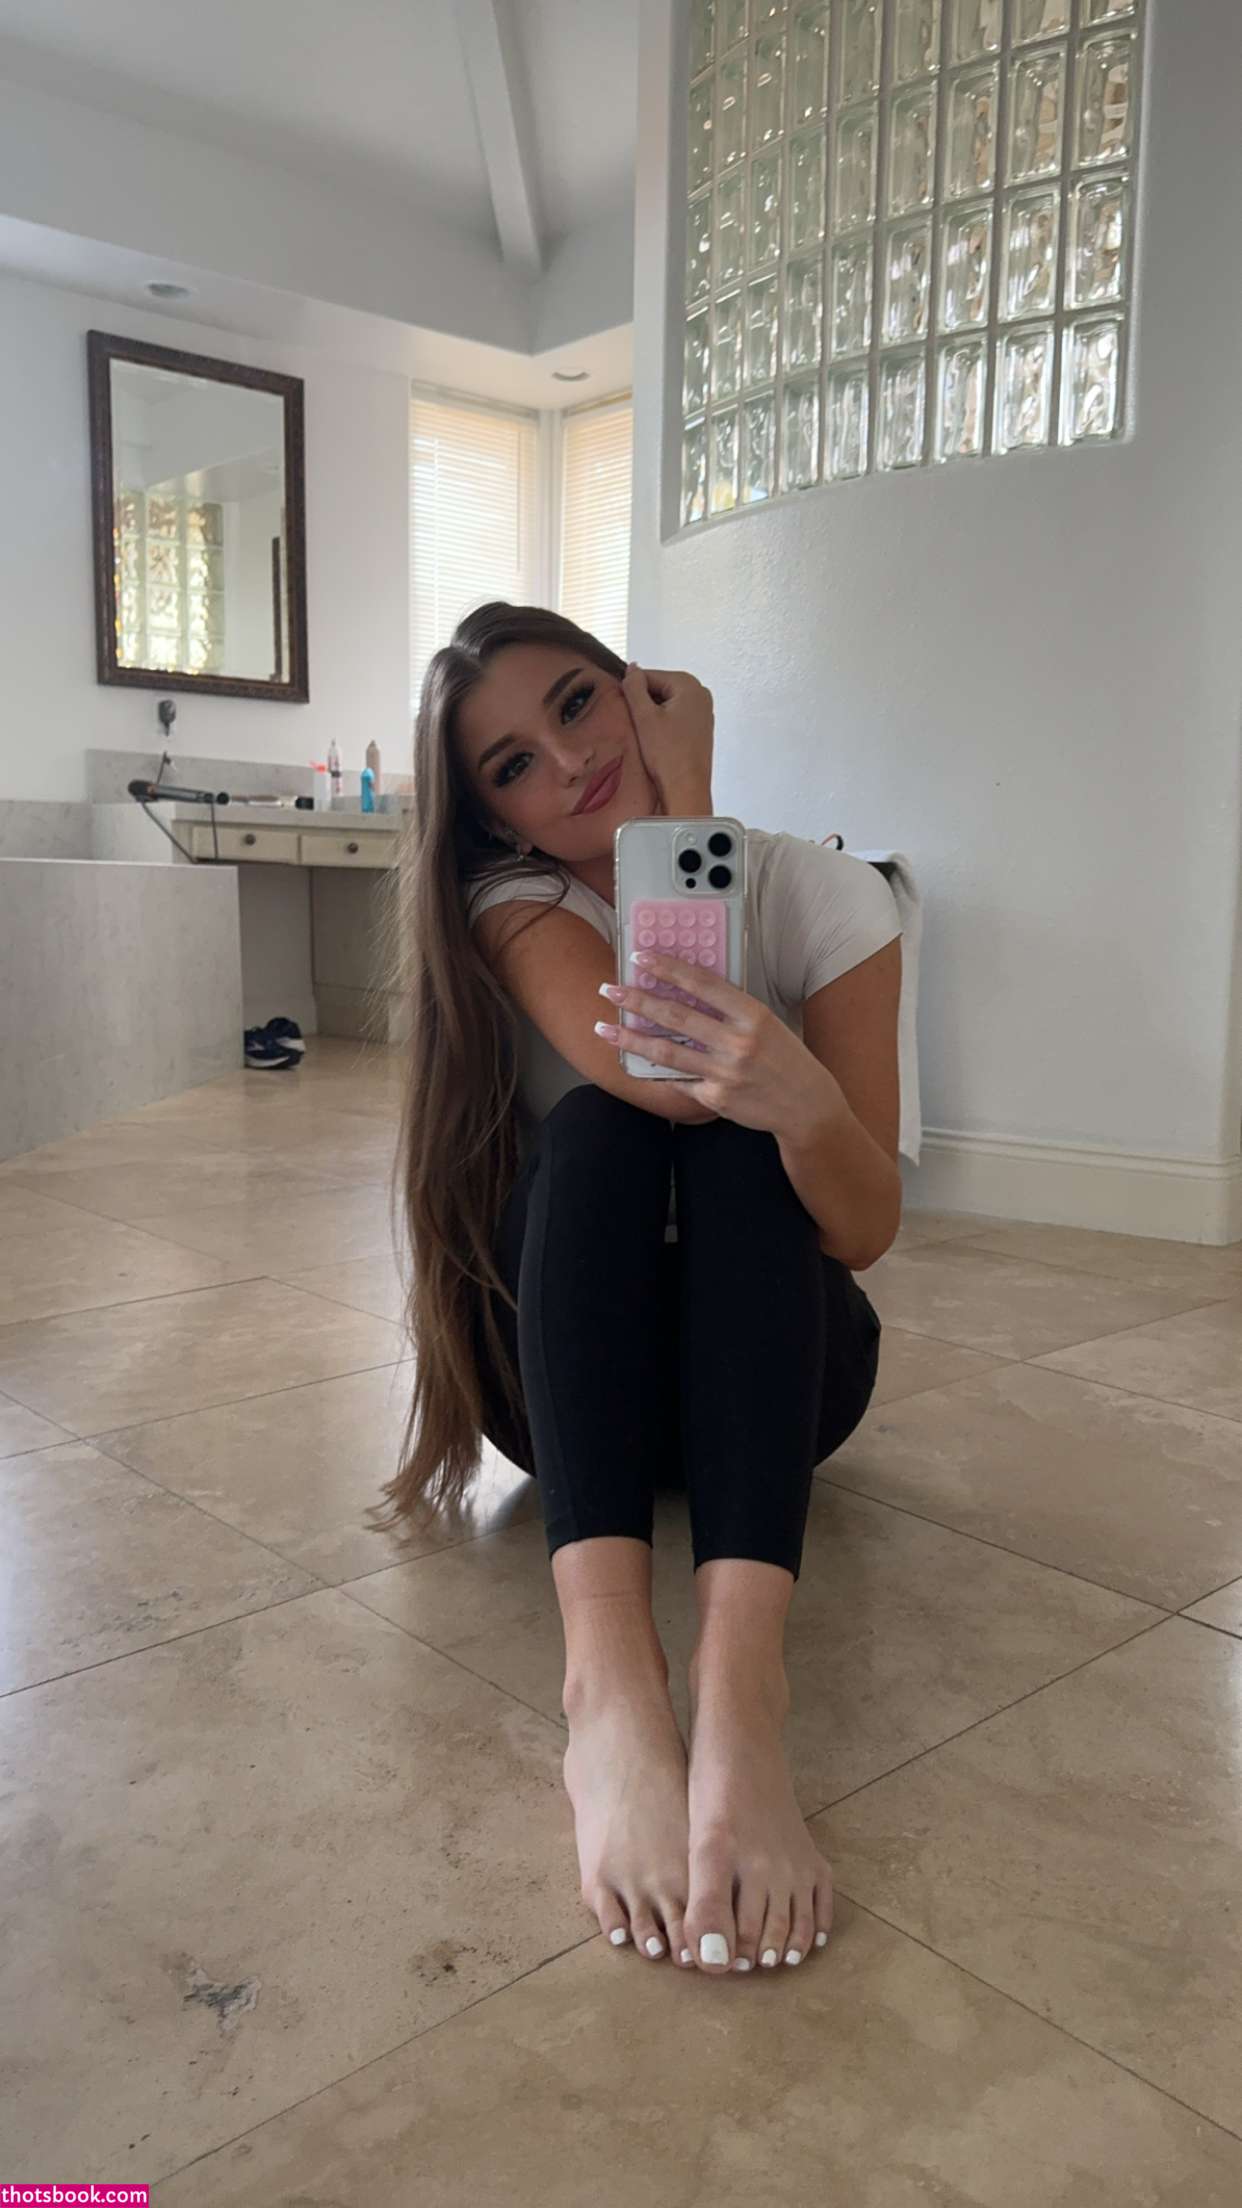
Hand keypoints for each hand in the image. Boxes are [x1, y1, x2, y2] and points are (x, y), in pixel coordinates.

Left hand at [594, 949, 840, 1141]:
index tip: (641, 958)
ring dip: (631, 1038)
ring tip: (604, 1028)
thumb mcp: (767, 1023)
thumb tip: (687, 991)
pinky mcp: (715, 1099)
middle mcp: (737, 1042)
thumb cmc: (786, 1059)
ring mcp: (725, 1073)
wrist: (806, 1107)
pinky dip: (655, 1072)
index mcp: (752, 1015)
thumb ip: (731, 1009)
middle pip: (677, 1016)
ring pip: (667, 1052)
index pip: (702, 984)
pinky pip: (678, 1082)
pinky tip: (634, 1064)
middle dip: (637, 1000)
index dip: (668, 968)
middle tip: (610, 990)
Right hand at [619, 662, 713, 816]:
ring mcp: (703, 712)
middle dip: (644, 704)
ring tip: (647, 735)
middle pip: (659, 688)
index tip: (626, 710)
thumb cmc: (668, 755)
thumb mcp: (644, 716)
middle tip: (637, 725)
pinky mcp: (700, 729)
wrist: (686, 789)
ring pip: (666, 704)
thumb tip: (632, 668)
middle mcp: (701, 694)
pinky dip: (662, 725)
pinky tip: (657, 741)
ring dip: (652, 716)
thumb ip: (634, 687)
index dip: (632, 692)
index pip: (649, 676)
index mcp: (689, 685)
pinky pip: (674, 718)